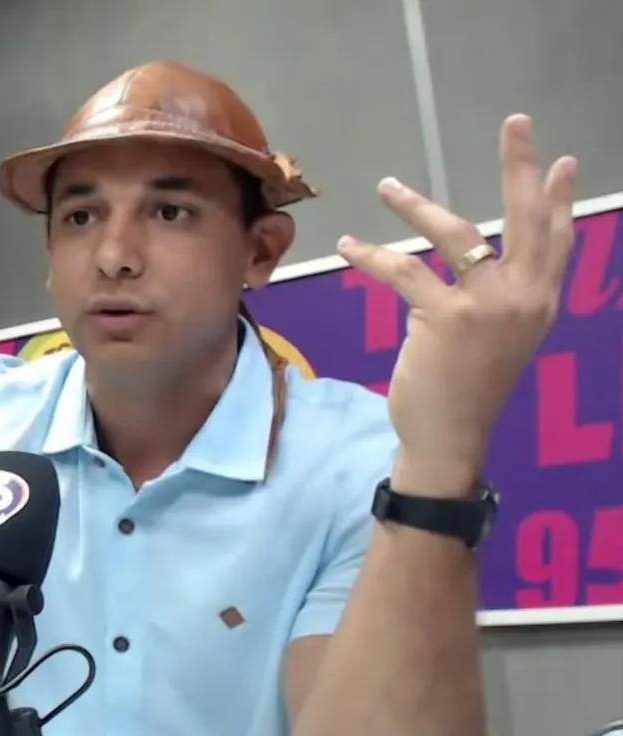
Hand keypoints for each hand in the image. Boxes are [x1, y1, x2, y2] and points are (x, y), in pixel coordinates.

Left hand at [337, 114, 577, 491]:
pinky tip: (349, 246)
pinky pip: (405, 270)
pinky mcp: (447, 318)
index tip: (562, 161)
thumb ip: (504, 299)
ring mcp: (489, 306)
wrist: (451, 437)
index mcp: (542, 302)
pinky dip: (371, 255)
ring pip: (458, 234)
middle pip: (527, 218)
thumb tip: (491, 265)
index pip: (557, 239)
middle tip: (516, 123)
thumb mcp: (501, 339)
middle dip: (521, 167)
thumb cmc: (468, 389)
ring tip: (386, 185)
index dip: (559, 199)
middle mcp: (526, 297)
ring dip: (417, 206)